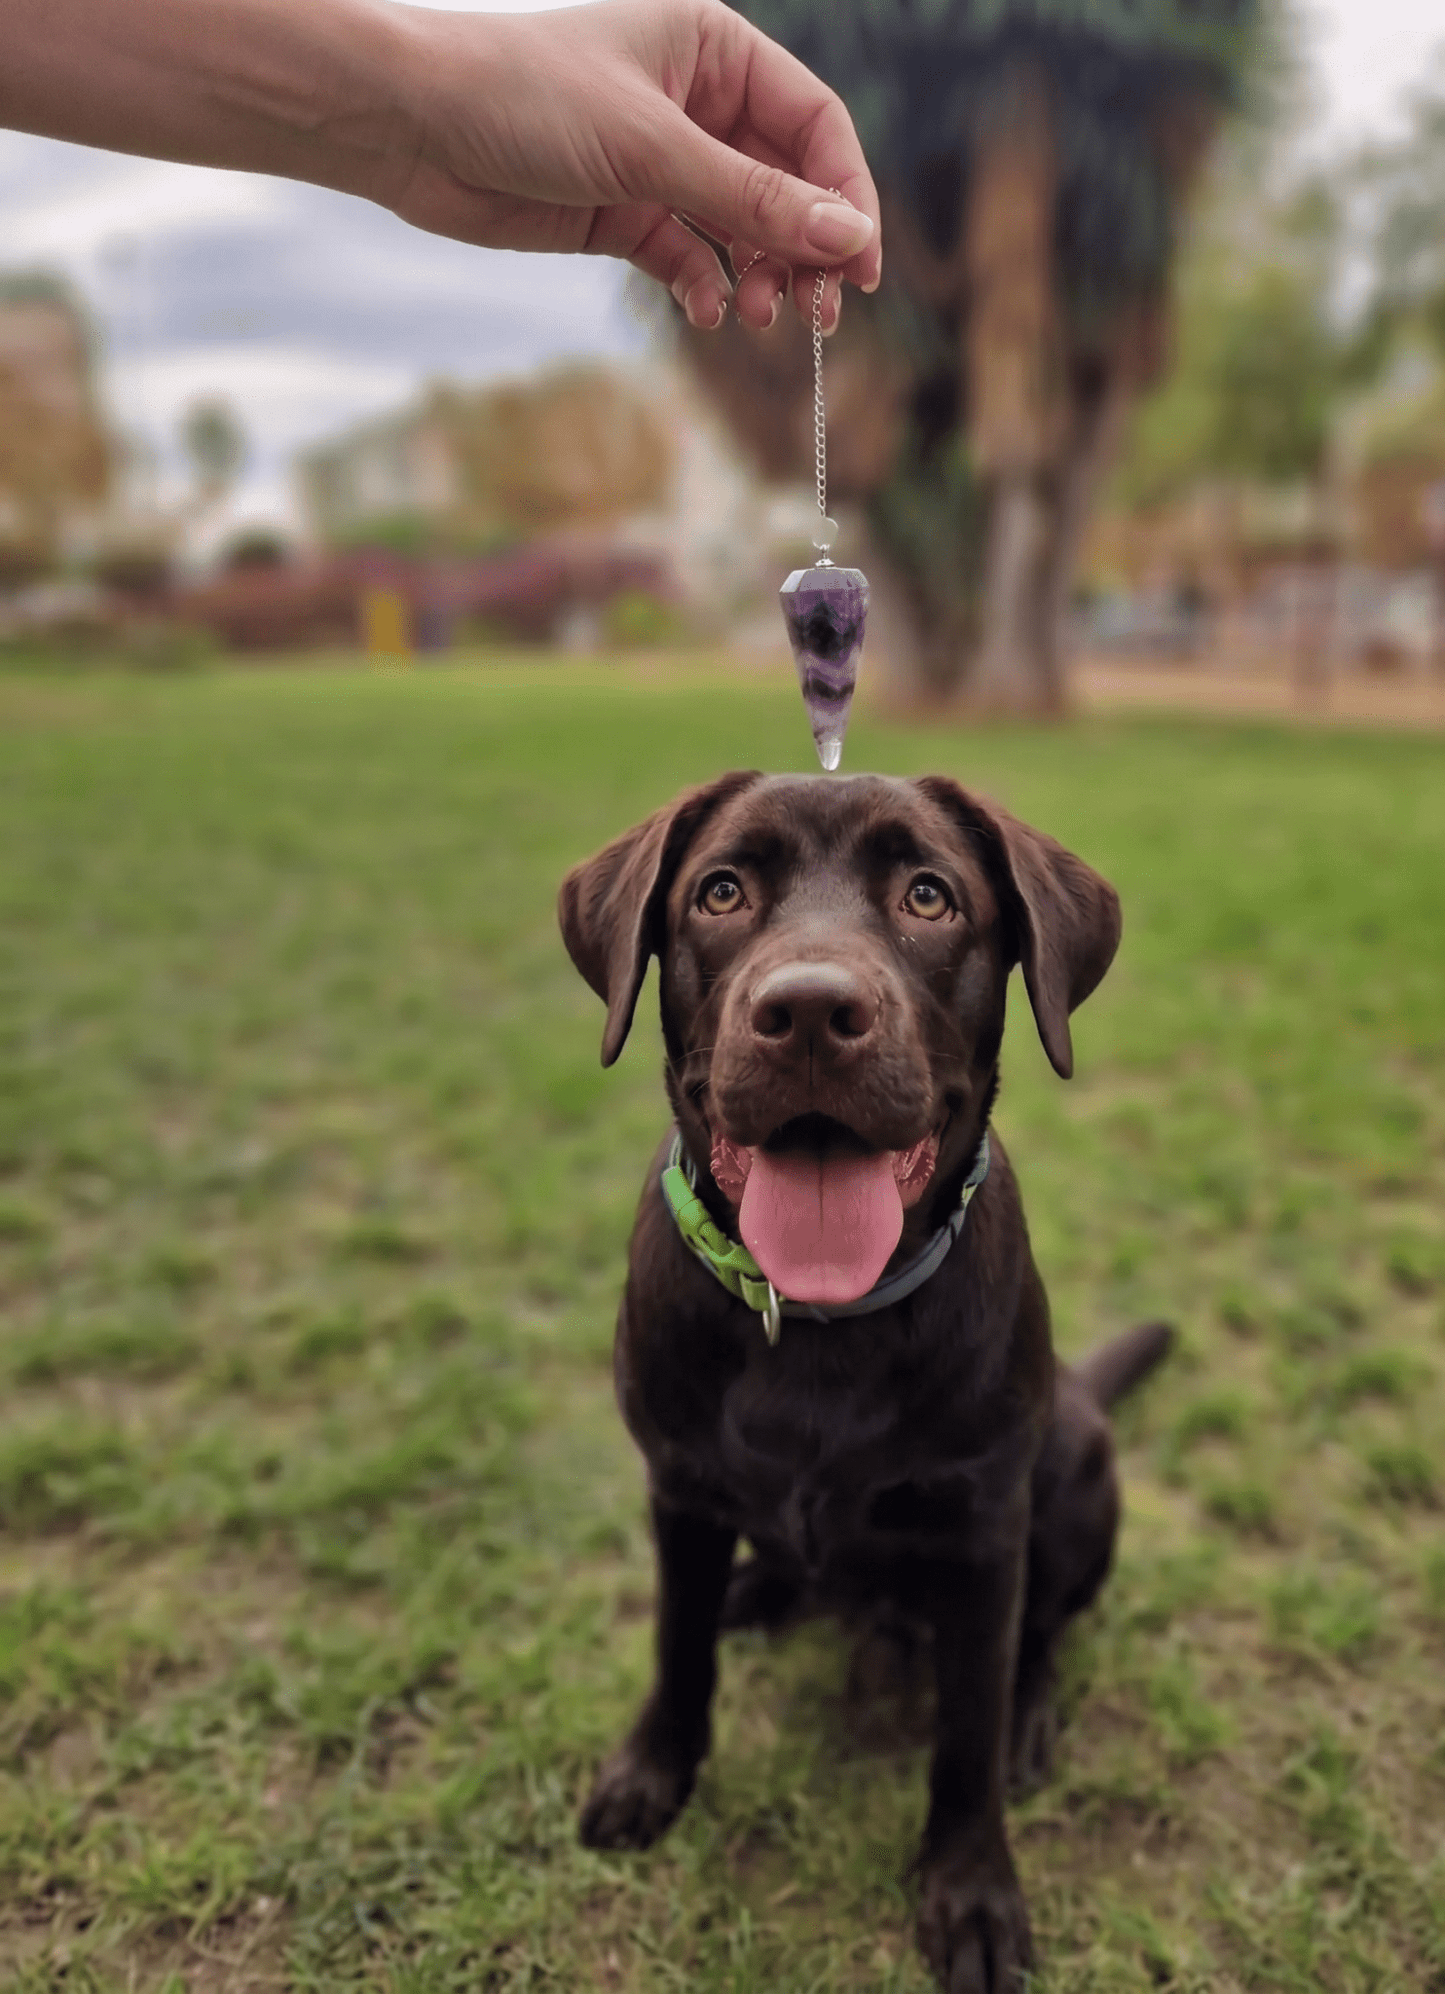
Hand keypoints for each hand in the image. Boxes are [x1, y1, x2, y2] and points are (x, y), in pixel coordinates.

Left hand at [384, 0, 880, 332]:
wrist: (412, 128)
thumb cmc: (523, 97)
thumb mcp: (651, 149)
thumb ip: (753, 201)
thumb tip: (847, 238)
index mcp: (714, 49)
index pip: (814, 125)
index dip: (845, 196)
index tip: (858, 266)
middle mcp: (697, 101)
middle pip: (787, 184)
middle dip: (806, 249)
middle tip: (819, 314)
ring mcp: (661, 161)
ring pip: (742, 229)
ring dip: (760, 276)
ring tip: (758, 316)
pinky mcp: (625, 214)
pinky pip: (690, 257)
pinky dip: (705, 287)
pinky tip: (705, 312)